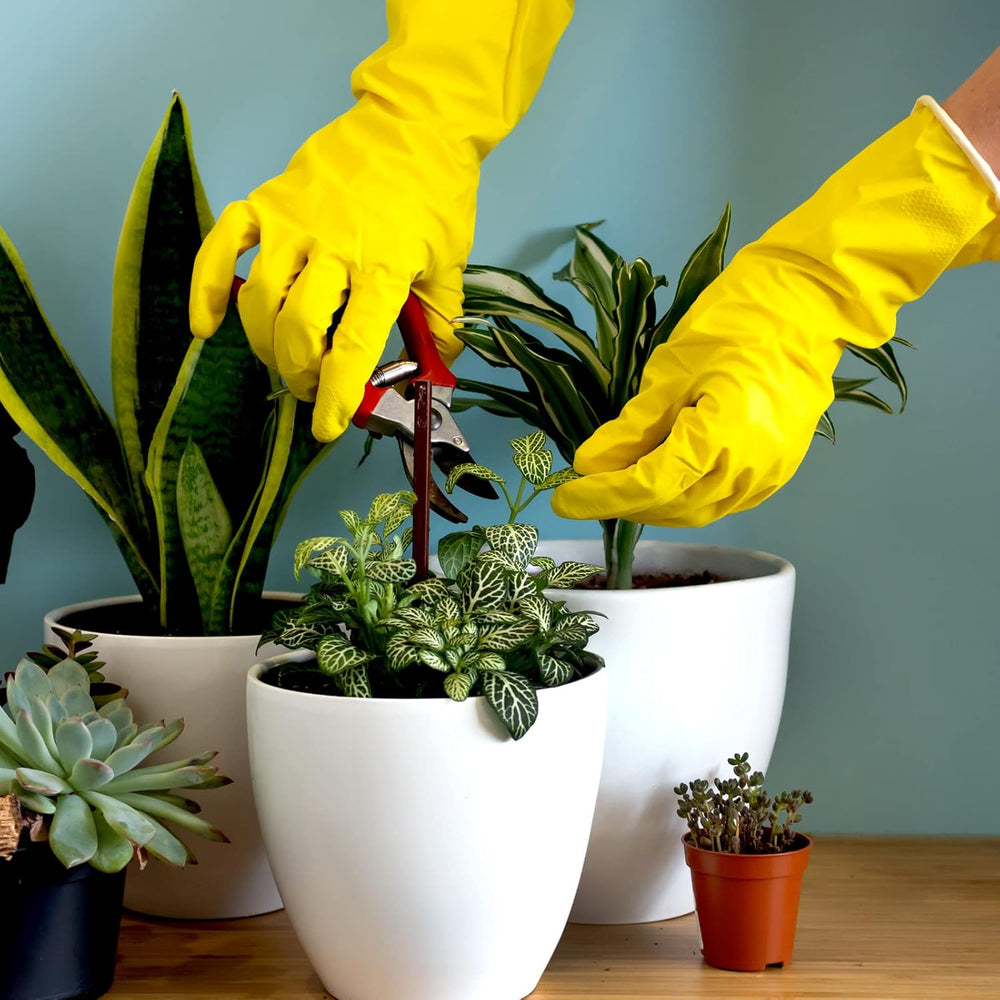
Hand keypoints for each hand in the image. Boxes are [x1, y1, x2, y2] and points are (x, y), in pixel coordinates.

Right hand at [190, 98, 474, 441]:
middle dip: (301, 375)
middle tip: (312, 387)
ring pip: (259, 300)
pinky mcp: (267, 200)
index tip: (329, 428)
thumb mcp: (450, 264)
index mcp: (384, 268)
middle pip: (297, 330)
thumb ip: (439, 321)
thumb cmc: (435, 194)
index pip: (351, 347)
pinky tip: (205, 326)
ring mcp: (294, 223)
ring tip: (283, 359)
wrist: (414, 121)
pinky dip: (205, 288)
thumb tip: (435, 370)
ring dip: (264, 344)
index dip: (337, 396)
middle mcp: (334, 248)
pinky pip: (221, 246)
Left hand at [553, 96, 999, 526]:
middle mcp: (750, 468)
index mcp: (724, 437)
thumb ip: (631, 428)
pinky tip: (658, 483)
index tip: (564, 498)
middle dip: (623, 503)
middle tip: (584, 491)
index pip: (650, 485)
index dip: (603, 497)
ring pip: (697, 509)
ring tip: (615, 488)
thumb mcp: (670, 370)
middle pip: (674, 506)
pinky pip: (720, 500)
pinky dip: (683, 497)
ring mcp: (769, 474)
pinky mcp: (776, 471)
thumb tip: (590, 463)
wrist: (806, 305)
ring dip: (652, 505)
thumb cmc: (735, 322)